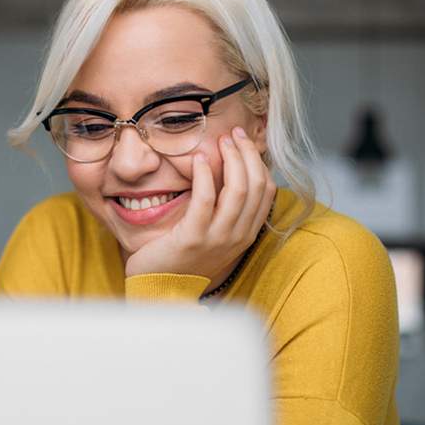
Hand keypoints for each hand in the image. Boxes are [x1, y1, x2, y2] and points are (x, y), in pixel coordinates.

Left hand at [124, 126, 276, 280]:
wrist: (160, 291)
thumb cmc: (182, 259)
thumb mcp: (211, 234)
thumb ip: (223, 210)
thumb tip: (227, 173)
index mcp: (245, 234)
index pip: (265, 190)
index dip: (257, 161)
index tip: (243, 141)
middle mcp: (237, 236)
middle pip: (255, 186)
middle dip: (246, 154)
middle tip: (232, 133)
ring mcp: (217, 239)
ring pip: (237, 190)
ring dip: (230, 160)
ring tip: (219, 141)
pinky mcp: (193, 238)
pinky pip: (205, 200)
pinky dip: (205, 176)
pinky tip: (198, 160)